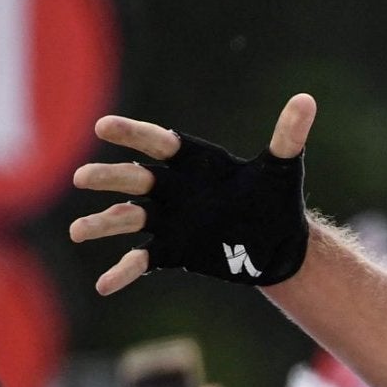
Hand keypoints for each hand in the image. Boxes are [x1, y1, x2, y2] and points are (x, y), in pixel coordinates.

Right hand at [71, 94, 317, 295]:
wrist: (278, 242)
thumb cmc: (275, 199)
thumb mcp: (282, 169)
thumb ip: (288, 137)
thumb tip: (307, 100)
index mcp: (191, 161)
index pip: (156, 142)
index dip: (131, 134)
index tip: (104, 127)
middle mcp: (171, 187)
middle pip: (133, 178)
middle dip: (108, 178)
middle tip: (83, 178)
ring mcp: (167, 219)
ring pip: (127, 218)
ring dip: (102, 223)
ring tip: (78, 231)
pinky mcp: (171, 249)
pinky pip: (141, 260)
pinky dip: (123, 272)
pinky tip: (104, 286)